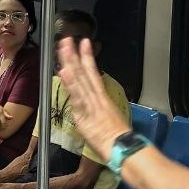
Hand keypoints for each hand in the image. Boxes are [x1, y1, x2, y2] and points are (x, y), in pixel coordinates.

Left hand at [56, 37, 131, 162]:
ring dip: (70, 64)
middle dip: (74, 56)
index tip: (83, 43)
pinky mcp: (85, 114)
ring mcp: (91, 105)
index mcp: (102, 98)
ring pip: (79, 81)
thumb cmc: (118, 139)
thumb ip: (97, 111)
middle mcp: (97, 98)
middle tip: (66, 39)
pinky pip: (76, 97)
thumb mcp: (108, 119)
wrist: (124, 149)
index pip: (93, 73)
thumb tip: (89, 107)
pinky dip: (70, 84)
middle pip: (83, 73)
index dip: (87, 57)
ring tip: (64, 49)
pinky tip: (64, 72)